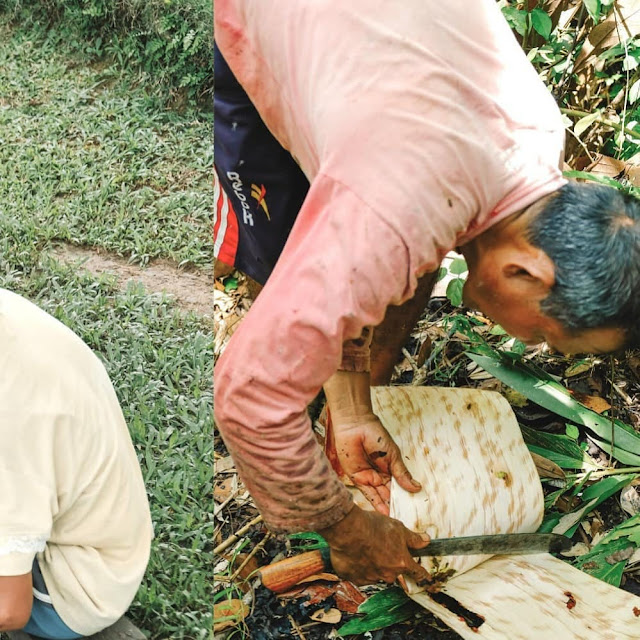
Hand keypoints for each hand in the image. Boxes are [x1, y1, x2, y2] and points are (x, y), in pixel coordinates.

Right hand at [316, 505, 431, 585]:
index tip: (427, 579)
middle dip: (390, 562)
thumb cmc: (373, 526)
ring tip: (365, 547)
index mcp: (401, 562)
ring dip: (374, 564)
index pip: (417, 572)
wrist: (348, 530)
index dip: (422, 574)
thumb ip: (413, 538)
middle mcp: (388, 574)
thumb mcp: (397, 527)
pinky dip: (359, 567)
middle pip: (394, 572)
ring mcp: (371, 578)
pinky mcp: (355, 578)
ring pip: (376, 573)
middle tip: (381, 547)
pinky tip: (354, 553)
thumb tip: (426, 541)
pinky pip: (360, 575)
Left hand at [333, 412, 420, 514]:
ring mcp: (368, 478)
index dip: (405, 498)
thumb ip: (402, 474)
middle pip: (389, 494)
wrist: (355, 427)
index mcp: (390, 469)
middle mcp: (379, 475)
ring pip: (380, 496)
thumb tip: (417, 487)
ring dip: (387, 507)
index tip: (414, 510)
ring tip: (398, 520)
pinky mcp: (357, 479)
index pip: (399, 487)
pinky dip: (376, 503)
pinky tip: (385, 513)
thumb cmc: (376, 436)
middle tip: (407, 520)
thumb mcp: (393, 456)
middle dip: (397, 506)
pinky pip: (367, 494)